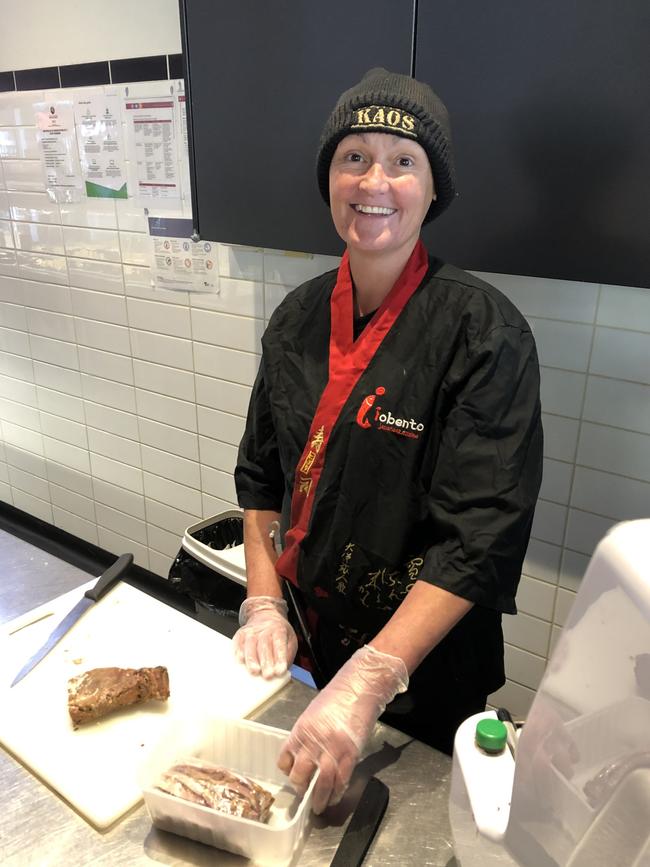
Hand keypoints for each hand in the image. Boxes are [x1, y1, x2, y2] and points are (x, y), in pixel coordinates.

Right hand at [232, 596, 297, 678]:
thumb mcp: (290, 640)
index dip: (280, 658)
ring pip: (250, 644)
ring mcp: (251, 630)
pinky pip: (238, 642)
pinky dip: (239, 651)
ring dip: (252, 659)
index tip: (280, 670)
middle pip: (265, 645)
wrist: (265, 615)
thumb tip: (283, 670)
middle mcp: (265, 629)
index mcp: (279, 630)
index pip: (280, 644)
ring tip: (254, 671)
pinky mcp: (241, 633)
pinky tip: (241, 660)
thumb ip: (288, 655)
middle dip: (266, 661)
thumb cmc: (278, 632)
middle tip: (268, 675)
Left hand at [277, 644, 408, 813]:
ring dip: (320, 798)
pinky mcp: (351, 752)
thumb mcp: (313, 714)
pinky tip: (336, 796)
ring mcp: (333, 747)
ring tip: (319, 807)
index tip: (292, 776)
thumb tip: (304, 755)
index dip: (287, 771)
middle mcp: (314, 740)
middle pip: (301, 773)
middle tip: (305, 795)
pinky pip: (342, 778)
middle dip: (302, 788)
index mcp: (301, 729)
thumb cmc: (337, 697)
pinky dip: (338, 791)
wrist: (360, 686)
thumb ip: (307, 735)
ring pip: (322, 782)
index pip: (285, 757)